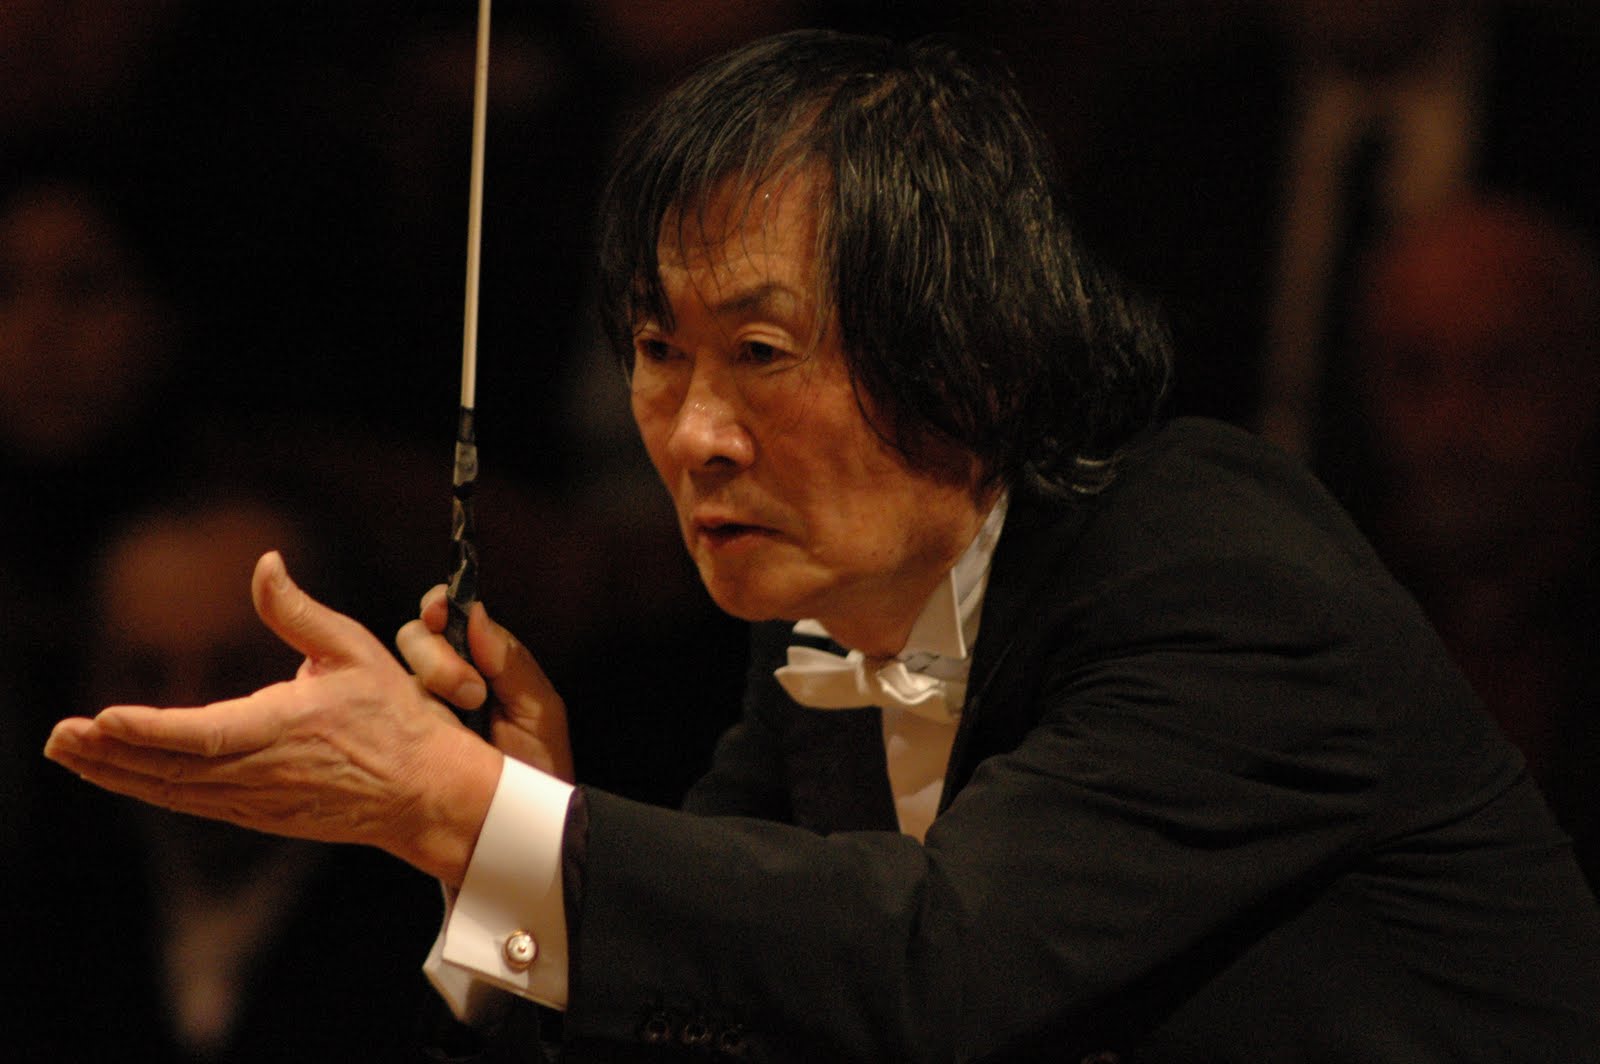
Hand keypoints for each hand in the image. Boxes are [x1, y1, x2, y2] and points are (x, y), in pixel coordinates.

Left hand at [44, 551, 502, 886]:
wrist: (425, 792)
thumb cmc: (396, 717)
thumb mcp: (356, 651)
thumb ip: (299, 610)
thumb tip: (264, 562)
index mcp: (286, 728)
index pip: (202, 732)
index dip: (148, 728)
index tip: (101, 717)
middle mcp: (264, 773)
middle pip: (170, 770)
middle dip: (109, 754)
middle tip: (57, 737)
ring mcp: (260, 802)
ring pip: (173, 793)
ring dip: (117, 775)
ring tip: (71, 753)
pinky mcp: (261, 817)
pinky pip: (193, 805)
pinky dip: (151, 790)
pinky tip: (122, 775)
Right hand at [397, 586, 574, 783]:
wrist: (520, 832)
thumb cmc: (536, 773)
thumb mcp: (537, 713)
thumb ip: (510, 661)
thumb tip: (476, 612)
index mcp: (483, 664)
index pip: (449, 618)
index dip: (439, 607)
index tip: (439, 614)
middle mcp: (446, 682)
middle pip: (415, 639)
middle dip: (436, 657)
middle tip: (471, 694)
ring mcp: (418, 712)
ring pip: (391, 673)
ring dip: (423, 689)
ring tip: (456, 724)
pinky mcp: (398, 744)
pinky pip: (380, 716)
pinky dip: (390, 716)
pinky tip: (417, 735)